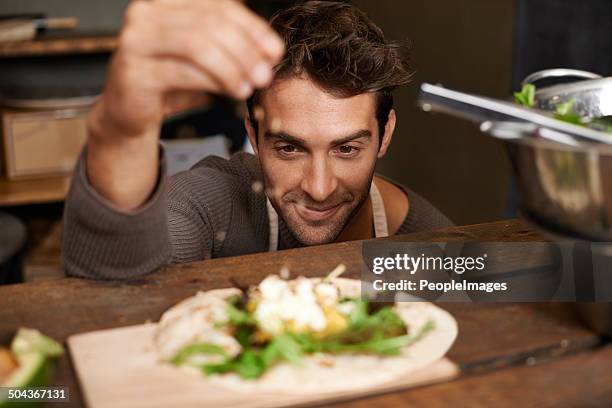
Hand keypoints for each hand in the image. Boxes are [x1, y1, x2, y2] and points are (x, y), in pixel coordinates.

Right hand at [91, 0, 283, 139]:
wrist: (129, 112)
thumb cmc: (169, 80)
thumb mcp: (203, 57)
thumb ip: (230, 45)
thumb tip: (270, 50)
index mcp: (166, 2)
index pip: (217, 5)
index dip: (251, 27)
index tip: (274, 50)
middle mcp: (146, 13)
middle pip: (208, 23)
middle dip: (245, 49)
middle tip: (265, 73)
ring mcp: (136, 39)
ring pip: (197, 45)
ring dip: (232, 67)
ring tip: (250, 85)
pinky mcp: (134, 70)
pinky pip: (184, 71)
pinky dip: (214, 82)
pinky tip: (232, 92)